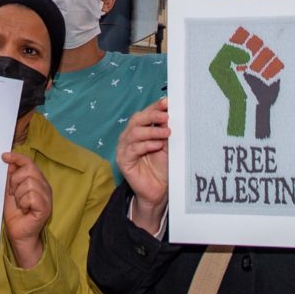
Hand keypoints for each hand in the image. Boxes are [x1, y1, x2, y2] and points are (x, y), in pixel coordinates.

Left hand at [2, 152, 51, 268]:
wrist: (19, 234)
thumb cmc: (16, 215)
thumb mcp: (10, 192)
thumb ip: (11, 178)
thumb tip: (9, 162)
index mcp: (37, 181)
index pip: (29, 163)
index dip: (17, 158)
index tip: (4, 156)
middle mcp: (44, 186)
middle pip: (29, 170)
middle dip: (15, 181)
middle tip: (13, 193)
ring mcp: (46, 196)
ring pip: (29, 184)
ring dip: (19, 195)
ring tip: (20, 205)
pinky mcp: (45, 207)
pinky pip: (31, 196)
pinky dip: (24, 203)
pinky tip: (25, 210)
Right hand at [117, 99, 169, 233]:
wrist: (159, 190)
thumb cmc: (163, 166)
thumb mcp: (168, 145)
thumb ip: (167, 131)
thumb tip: (171, 114)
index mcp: (140, 129)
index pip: (145, 113)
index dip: (155, 107)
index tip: (167, 103)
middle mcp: (129, 135)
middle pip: (137, 119)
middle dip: (152, 115)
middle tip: (166, 116)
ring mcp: (124, 148)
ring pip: (134, 133)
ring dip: (151, 131)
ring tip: (166, 133)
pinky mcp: (123, 160)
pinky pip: (133, 149)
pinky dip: (146, 145)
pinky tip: (157, 145)